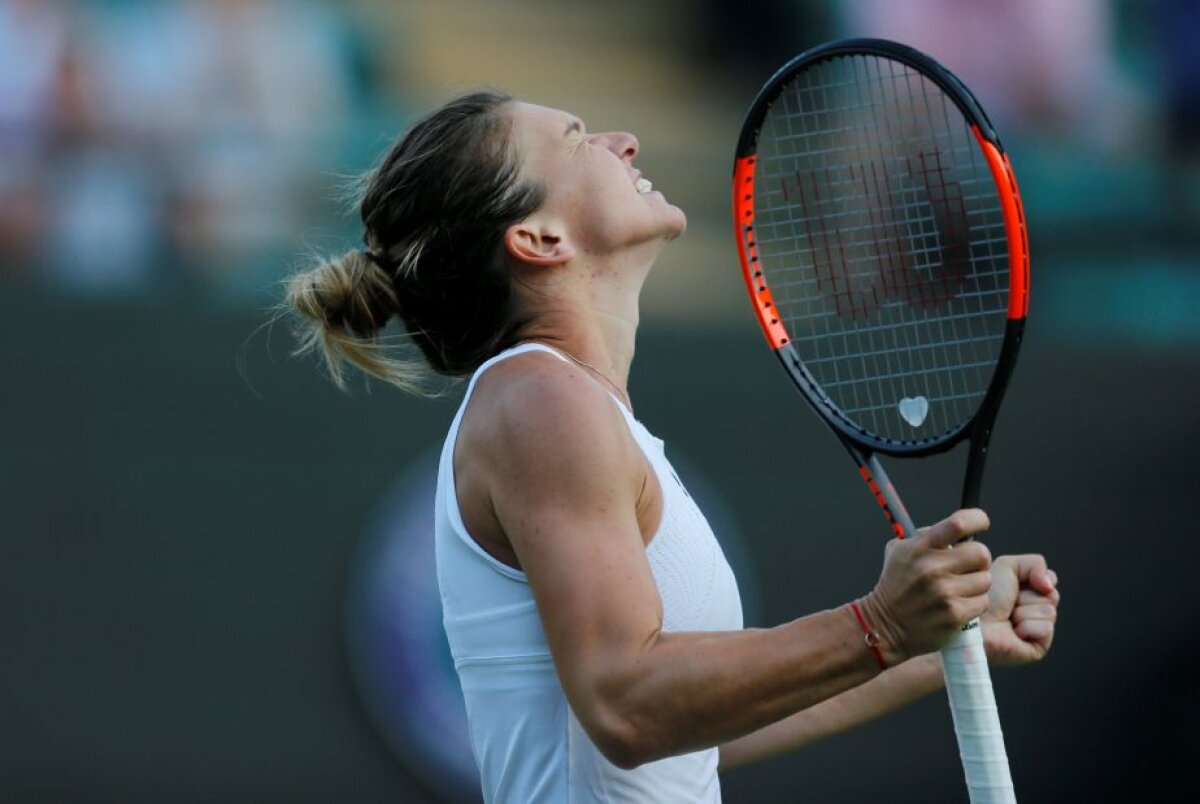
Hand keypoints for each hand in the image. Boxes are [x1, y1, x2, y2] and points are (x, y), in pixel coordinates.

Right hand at [860, 509, 992, 664]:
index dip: (977, 519)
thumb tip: (960, 529)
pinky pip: (982, 602)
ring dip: (976, 585)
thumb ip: (927, 536)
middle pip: (981, 553)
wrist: (884, 624)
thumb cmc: (896, 584)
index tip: (981, 523)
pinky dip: (974, 604)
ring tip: (959, 589)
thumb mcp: (900, 551)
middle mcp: (932, 568)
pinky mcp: (954, 615)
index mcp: (920, 547)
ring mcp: (944, 593)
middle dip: (979, 559)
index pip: (959, 524)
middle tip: (968, 566)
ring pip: (985, 580)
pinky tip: (957, 605)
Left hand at [981, 553, 1059, 666]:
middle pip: (1053, 596)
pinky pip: (1045, 629)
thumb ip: (1035, 564)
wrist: (973, 623)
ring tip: (1008, 618)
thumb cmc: (985, 596)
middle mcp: (1035, 610)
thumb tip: (1050, 584)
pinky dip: (1027, 627)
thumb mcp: (1008, 566)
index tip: (1015, 584)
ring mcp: (1038, 630)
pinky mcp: (1038, 648)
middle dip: (1028, 596)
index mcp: (1030, 592)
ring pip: (1049, 612)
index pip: (1050, 580)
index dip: (1036, 580)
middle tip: (1009, 604)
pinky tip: (1013, 631)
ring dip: (1024, 612)